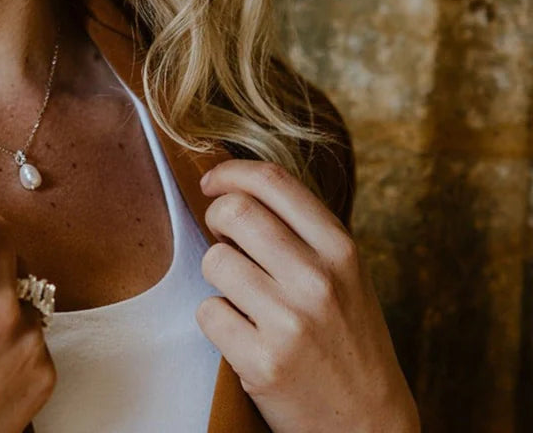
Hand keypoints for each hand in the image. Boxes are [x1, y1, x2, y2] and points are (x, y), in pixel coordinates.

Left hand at [194, 160, 419, 432]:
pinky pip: (208, 312)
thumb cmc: (347, 340)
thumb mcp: (344, 274)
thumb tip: (233, 185)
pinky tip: (242, 335)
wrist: (371, 428)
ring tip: (243, 297)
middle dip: (216, 220)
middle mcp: (318, 280)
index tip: (212, 182)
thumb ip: (300, 229)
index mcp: (341, 249)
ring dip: (217, 277)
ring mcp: (291, 322)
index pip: (273, 181)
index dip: (231, 172)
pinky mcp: (263, 363)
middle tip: (224, 240)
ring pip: (214, 261)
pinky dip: (216, 321)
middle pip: (234, 211)